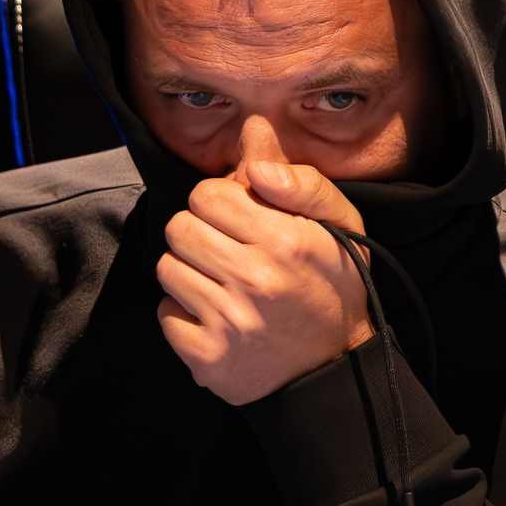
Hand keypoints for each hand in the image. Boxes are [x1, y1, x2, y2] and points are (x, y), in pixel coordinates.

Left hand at [156, 156, 372, 404]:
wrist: (335, 369)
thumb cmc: (334, 289)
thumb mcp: (339, 226)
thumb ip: (298, 178)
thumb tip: (252, 135)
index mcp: (284, 242)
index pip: (206, 195)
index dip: (219, 203)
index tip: (237, 221)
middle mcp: (253, 281)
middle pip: (179, 228)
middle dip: (199, 233)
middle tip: (225, 252)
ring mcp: (228, 323)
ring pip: (167, 268)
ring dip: (189, 271)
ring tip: (220, 283)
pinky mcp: (208, 357)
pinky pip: (165, 314)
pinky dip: (184, 313)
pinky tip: (214, 317)